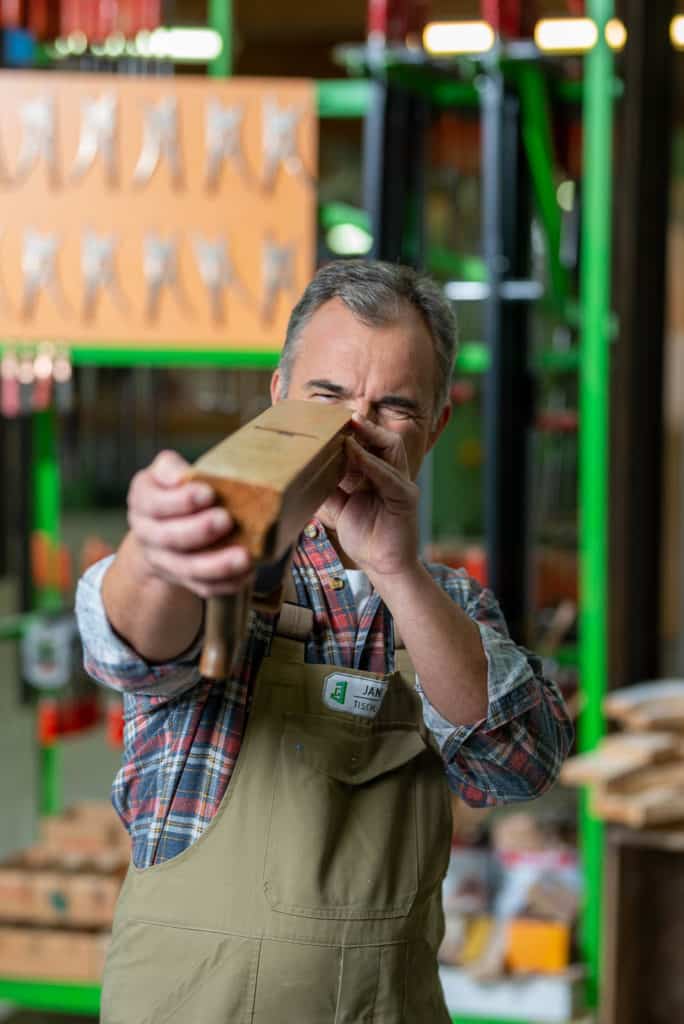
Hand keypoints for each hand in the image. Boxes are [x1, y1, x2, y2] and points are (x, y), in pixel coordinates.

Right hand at [126, 450, 252, 598]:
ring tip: (244, 557)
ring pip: (187, 568)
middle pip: (169, 538)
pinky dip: (225, 583)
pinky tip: (246, 574)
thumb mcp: (166, 471)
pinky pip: (203, 586)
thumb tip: (183, 475)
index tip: (208, 493)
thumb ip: (172, 468)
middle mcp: (147, 534)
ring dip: (217, 565)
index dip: (181, 500)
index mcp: (142, 501)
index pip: (154, 503)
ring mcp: (164, 561)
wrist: (161, 527)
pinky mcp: (183, 579)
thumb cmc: (172, 490)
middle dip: (200, 530)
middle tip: (226, 520)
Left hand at [318, 416, 419, 578]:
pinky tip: (354, 453)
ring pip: (391, 448)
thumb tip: (305, 469)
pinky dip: (370, 462)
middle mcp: (393, 475)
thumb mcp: (338, 507)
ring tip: (349, 427)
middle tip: (341, 416)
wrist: (383, 567)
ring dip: (369, 435)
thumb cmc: (365, 537)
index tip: (331, 420)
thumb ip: (327, 487)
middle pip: (385, 439)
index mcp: (379, 475)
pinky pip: (389, 475)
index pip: (371, 444)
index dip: (354, 431)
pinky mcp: (405, 498)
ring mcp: (402, 485)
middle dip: (364, 425)